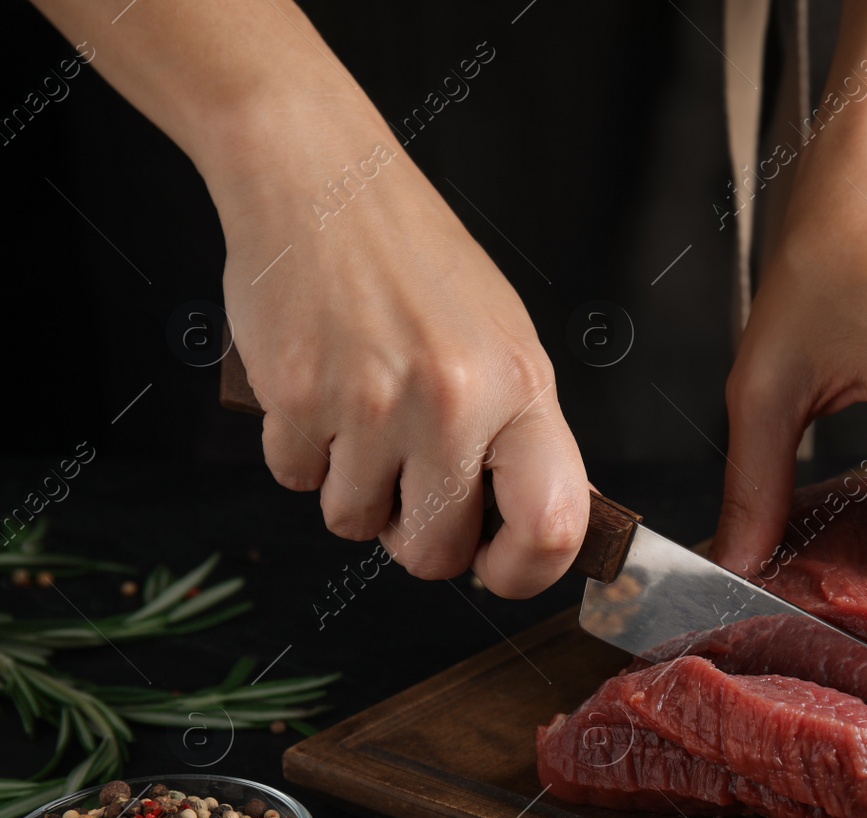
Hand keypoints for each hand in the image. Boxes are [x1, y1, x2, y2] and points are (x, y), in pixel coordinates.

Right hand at [214, 116, 587, 596]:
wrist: (321, 179)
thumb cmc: (417, 261)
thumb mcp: (504, 340)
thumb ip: (515, 434)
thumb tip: (520, 529)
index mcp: (523, 387)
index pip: (554, 528)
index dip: (525, 572)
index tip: (496, 564)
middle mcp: (455, 401)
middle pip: (436, 554)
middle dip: (416, 537)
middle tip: (408, 485)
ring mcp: (373, 404)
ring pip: (355, 523)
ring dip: (351, 488)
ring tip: (360, 415)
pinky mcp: (297, 398)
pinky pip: (295, 480)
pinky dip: (300, 450)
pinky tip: (318, 388)